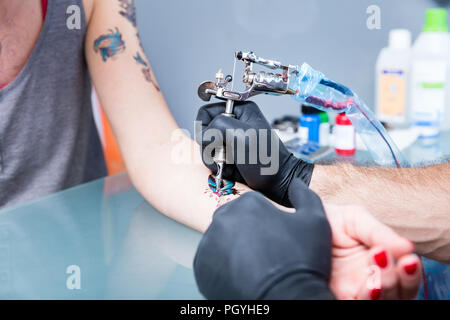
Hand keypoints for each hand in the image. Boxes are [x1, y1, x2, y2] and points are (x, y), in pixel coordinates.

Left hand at [194, 179, 333, 299]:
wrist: (287, 300)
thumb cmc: (301, 263)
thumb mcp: (315, 221)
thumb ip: (304, 195)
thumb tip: (296, 183)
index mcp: (247, 203)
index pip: (254, 207)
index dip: (268, 223)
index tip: (276, 238)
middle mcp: (223, 218)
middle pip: (236, 221)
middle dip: (249, 233)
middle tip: (266, 253)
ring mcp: (209, 242)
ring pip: (222, 240)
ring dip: (234, 248)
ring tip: (255, 265)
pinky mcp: (201, 265)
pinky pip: (211, 260)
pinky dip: (223, 265)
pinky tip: (242, 273)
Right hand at [196, 101, 313, 206]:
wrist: (276, 182)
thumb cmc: (267, 159)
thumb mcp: (243, 136)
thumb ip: (219, 126)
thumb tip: (204, 134)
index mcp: (240, 110)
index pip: (206, 112)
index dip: (205, 126)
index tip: (213, 139)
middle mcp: (233, 123)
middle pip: (203, 131)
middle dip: (210, 146)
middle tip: (225, 153)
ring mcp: (229, 140)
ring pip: (205, 147)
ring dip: (213, 158)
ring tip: (228, 163)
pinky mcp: (228, 155)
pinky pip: (211, 159)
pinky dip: (216, 166)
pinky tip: (229, 169)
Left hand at [324, 203, 421, 299]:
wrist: (297, 218)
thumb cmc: (329, 221)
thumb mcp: (355, 219)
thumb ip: (378, 232)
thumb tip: (408, 248)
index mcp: (379, 265)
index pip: (404, 279)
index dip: (410, 274)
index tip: (408, 259)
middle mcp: (368, 283)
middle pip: (396, 296)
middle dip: (394, 280)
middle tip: (383, 258)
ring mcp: (350, 293)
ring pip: (377, 303)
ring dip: (383, 289)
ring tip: (376, 270)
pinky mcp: (331, 296)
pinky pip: (353, 304)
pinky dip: (366, 298)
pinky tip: (367, 284)